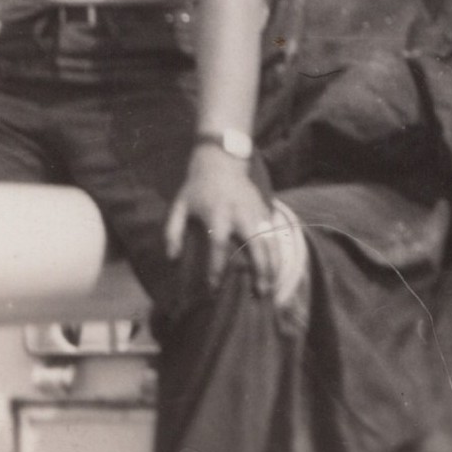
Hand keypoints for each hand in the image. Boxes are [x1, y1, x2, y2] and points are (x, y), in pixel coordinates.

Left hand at [163, 145, 278, 295]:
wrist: (221, 160)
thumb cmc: (197, 187)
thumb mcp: (179, 205)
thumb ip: (172, 232)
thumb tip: (172, 259)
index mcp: (217, 213)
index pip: (218, 244)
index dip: (216, 267)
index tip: (213, 287)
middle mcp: (240, 213)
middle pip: (255, 243)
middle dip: (259, 269)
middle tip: (260, 292)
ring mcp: (256, 211)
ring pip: (271, 240)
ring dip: (273, 264)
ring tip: (272, 286)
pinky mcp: (265, 210)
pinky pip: (276, 234)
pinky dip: (279, 253)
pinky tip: (278, 270)